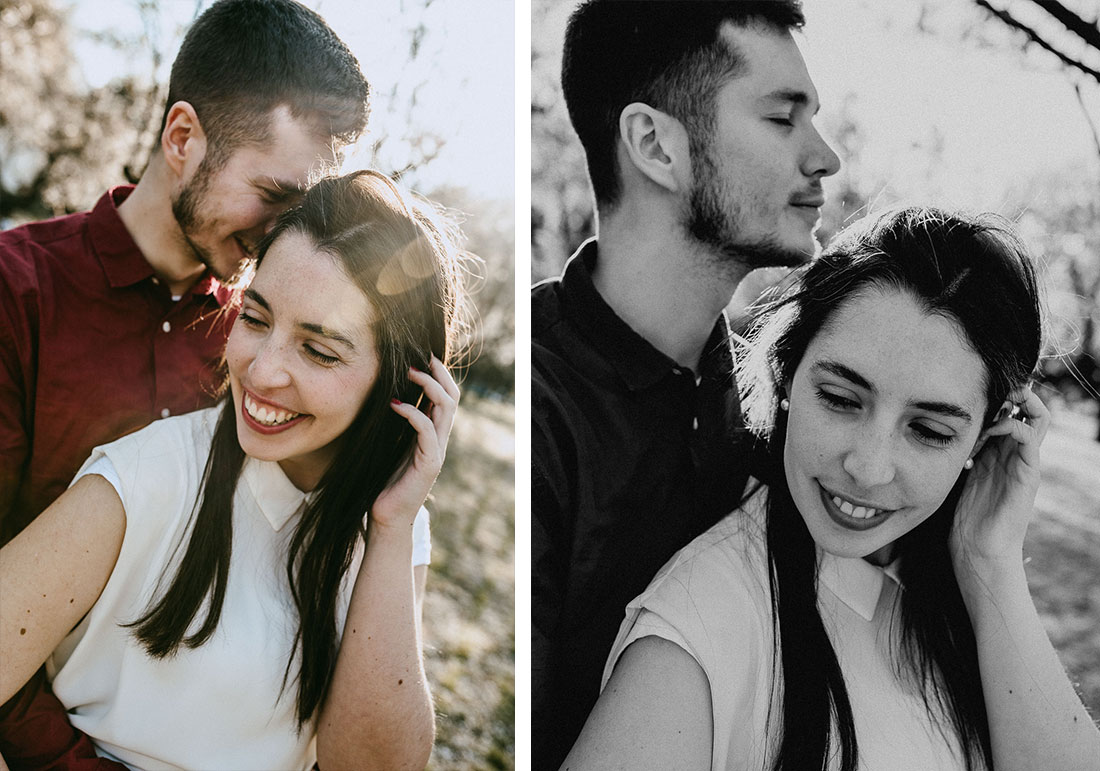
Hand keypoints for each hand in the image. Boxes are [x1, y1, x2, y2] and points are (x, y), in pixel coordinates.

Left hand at [371, 357, 459, 531]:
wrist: (385, 518)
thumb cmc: (382, 483)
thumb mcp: (389, 447)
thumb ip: (394, 427)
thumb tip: (383, 398)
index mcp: (432, 435)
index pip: (446, 398)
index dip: (439, 375)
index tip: (422, 356)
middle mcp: (439, 440)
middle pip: (452, 398)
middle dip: (439, 374)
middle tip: (420, 357)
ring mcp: (436, 451)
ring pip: (446, 409)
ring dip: (429, 386)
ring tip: (410, 372)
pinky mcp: (429, 463)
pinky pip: (427, 430)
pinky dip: (412, 413)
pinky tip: (394, 404)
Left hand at [951, 386, 1048, 576]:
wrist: (978, 551)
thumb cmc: (964, 518)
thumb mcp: (957, 475)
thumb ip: (955, 454)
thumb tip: (931, 431)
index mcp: (998, 454)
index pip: (1007, 413)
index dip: (994, 398)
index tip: (969, 390)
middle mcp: (1014, 455)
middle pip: (1027, 409)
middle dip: (1012, 392)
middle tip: (988, 384)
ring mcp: (1024, 464)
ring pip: (1036, 418)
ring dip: (1017, 402)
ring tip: (994, 398)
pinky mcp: (1028, 475)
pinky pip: (1030, 439)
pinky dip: (1014, 425)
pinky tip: (993, 427)